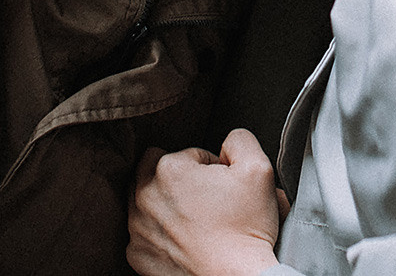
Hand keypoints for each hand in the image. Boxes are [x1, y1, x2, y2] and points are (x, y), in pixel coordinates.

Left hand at [128, 129, 285, 275]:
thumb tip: (226, 143)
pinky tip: (183, 239)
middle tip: (204, 197)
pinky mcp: (138, 254)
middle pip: (155, 169)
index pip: (190, 153)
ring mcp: (137, 228)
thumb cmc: (247, 228)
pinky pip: (143, 232)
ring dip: (165, 202)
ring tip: (194, 218)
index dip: (212, 167)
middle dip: (179, 177)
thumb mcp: (258, 168)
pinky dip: (159, 232)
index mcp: (169, 169)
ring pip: (145, 199)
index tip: (223, 188)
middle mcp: (144, 196)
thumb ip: (239, 140)